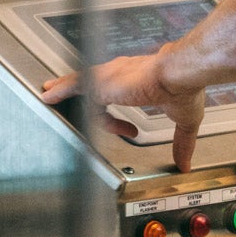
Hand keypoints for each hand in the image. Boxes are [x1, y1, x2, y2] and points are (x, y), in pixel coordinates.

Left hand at [41, 51, 207, 172]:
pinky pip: (74, 86)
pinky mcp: (102, 82)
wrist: (180, 73)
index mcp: (142, 82)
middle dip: (80, 93)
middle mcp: (124, 75)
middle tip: (66, 97)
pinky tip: (50, 96)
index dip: (119, 120)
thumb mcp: (184, 120)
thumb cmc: (184, 88)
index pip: (122, 99)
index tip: (130, 131)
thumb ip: (182, 142)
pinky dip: (61, 90)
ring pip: (82, 82)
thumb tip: (185, 163)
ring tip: (50, 94)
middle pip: (96, 86)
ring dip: (65, 89)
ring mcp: (111, 78)